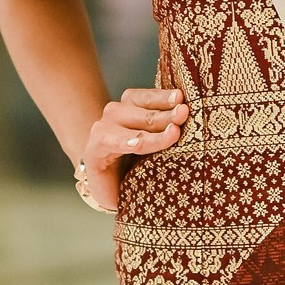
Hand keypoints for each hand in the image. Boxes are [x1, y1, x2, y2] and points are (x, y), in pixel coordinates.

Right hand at [79, 88, 189, 209]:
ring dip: (155, 132)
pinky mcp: (94, 149)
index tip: (181, 98)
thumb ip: (167, 129)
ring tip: (173, 133)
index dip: (165, 97)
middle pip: (147, 112)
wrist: (108, 188)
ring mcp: (103, 128)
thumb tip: (190, 119)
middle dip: (168, 115)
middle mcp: (116, 112)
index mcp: (131, 106)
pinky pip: (112, 143)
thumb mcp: (155, 143)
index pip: (150, 96)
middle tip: (184, 114)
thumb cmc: (135, 162)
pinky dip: (126, 142)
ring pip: (134, 128)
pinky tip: (136, 145)